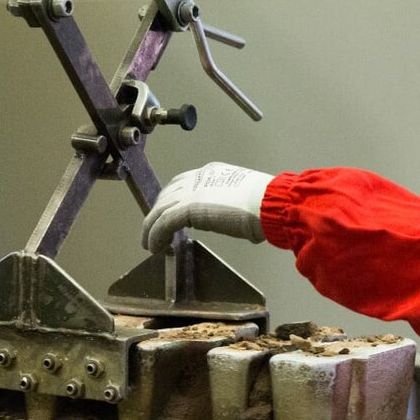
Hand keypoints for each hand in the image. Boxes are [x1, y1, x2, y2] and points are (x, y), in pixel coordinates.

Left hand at [142, 162, 273, 251]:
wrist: (270, 204)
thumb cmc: (268, 205)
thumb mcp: (247, 202)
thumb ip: (236, 209)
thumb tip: (242, 225)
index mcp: (213, 172)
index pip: (183, 182)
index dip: (173, 199)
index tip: (170, 213)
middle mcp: (198, 177)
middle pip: (167, 194)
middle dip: (157, 212)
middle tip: (154, 230)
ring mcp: (192, 191)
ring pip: (160, 209)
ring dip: (151, 227)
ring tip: (150, 244)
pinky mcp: (188, 207)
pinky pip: (163, 223)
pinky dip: (155, 236)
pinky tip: (155, 247)